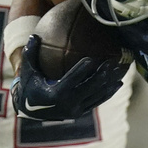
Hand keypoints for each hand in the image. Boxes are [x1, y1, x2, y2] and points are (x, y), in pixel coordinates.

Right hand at [11, 35, 125, 121]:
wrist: (32, 111)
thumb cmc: (30, 86)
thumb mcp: (28, 72)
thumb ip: (30, 54)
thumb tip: (33, 35)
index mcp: (55, 94)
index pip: (71, 80)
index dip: (82, 70)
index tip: (92, 58)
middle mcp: (67, 104)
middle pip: (89, 88)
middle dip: (101, 76)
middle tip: (111, 63)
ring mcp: (76, 110)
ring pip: (96, 96)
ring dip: (109, 84)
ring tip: (120, 72)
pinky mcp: (81, 113)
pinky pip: (97, 101)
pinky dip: (108, 93)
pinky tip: (118, 84)